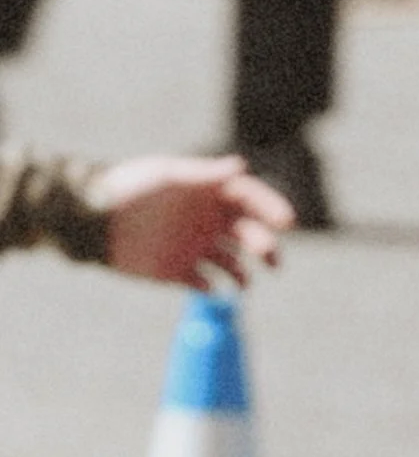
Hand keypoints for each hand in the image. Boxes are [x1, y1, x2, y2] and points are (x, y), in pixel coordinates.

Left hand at [94, 153, 293, 286]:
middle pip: (249, 233)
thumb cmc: (130, 190)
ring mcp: (195, 247)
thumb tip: (240, 167)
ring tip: (243, 282)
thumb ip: (204, 175)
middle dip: (264, 245)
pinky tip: (212, 290)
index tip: (287, 223)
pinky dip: (213, 290)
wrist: (93, 220)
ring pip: (233, 263)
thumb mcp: (168, 177)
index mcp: (206, 194)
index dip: (270, 208)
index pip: (248, 198)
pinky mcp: (180, 272)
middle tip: (270, 257)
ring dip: (244, 273)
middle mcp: (206, 221)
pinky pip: (205, 285)